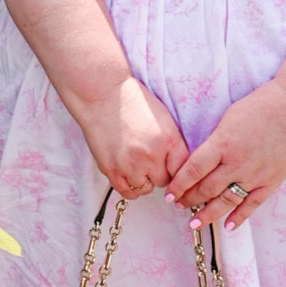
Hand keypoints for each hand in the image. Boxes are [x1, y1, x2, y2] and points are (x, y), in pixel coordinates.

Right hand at [66, 77, 188, 199]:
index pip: (183, 170)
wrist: (102, 94)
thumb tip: (180, 167)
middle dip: (160, 173)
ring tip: (138, 164)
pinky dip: (130, 187)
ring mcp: (130, 164)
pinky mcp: (111, 169)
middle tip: (152, 162)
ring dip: (144, 179)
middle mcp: (151, 155)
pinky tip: (129, 175)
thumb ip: (173, 143)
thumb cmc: (133, 101)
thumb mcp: (163, 118)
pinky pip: (127, 192)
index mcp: (168, 140)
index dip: (179, 170)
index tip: (173, 170)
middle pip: (164, 181)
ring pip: (145, 188)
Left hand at [165, 80, 285, 230]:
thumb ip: (215, 141)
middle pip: (206, 188)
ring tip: (194, 222)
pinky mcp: (272, 181)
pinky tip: (227, 226)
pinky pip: (252, 204)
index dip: (178, 185)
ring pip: (226, 201)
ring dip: (208, 214)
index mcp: (223, 144)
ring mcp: (256, 174)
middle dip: (189, 199)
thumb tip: (202, 160)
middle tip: (178, 205)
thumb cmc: (261, 106)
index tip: (169, 193)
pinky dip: (239, 216)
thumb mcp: (228, 118)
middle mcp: (237, 163)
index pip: (193, 170)